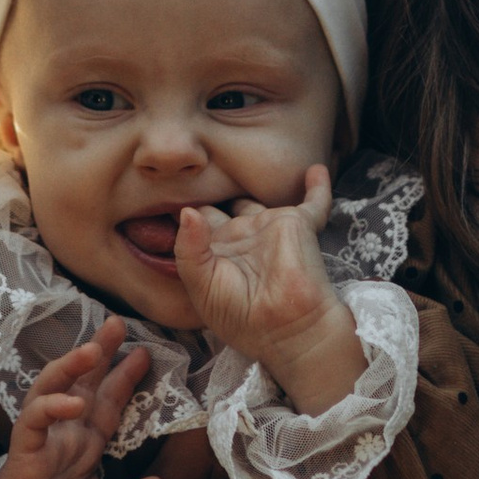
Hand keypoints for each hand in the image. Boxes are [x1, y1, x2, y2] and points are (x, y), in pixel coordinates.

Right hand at [0, 329, 161, 478]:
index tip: (145, 352)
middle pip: (82, 384)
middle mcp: (64, 435)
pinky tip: (72, 402)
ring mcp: (41, 441)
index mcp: (84, 445)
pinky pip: (33, 422)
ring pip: (51, 391)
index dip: (124, 377)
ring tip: (93, 349)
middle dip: (98, 353)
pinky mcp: (21, 454)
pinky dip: (50, 407)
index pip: (107, 403)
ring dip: (70, 368)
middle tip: (117, 322)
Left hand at [174, 167, 364, 414]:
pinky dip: (316, 186)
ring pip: (256, 198)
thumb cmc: (241, 316)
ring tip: (237, 151)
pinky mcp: (297, 223)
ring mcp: (268, 227)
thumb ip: (188, 249)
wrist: (285, 328)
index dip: (181, 209)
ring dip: (250, 181)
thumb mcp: (202, 287)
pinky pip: (312, 201)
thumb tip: (186, 212)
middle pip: (222, 205)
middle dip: (209, 187)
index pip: (196, 223)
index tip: (162, 187)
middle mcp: (240, 236)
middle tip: (192, 166)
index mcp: (216, 253)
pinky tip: (315, 170)